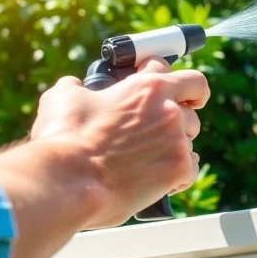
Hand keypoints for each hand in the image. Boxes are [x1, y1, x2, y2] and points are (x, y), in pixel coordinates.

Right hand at [30, 57, 209, 228]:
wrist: (68, 181)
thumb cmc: (65, 138)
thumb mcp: (64, 97)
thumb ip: (78, 86)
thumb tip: (75, 86)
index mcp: (148, 87)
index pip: (186, 76)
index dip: (178, 82)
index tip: (174, 91)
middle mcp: (169, 110)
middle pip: (192, 109)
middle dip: (178, 116)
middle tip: (159, 127)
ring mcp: (176, 141)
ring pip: (190, 139)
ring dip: (175, 145)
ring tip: (150, 156)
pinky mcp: (178, 170)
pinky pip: (191, 169)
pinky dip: (178, 174)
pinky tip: (158, 178)